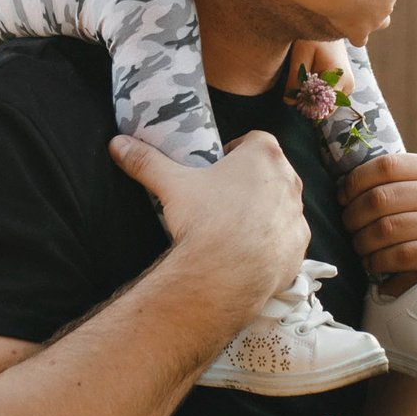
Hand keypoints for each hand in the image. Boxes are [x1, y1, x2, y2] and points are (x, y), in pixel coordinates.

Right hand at [109, 130, 309, 309]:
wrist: (226, 274)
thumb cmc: (205, 220)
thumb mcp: (171, 185)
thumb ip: (146, 161)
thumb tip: (117, 144)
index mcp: (264, 155)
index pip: (255, 140)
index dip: (237, 151)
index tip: (219, 167)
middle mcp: (288, 181)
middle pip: (271, 172)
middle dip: (251, 181)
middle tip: (223, 198)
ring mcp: (297, 215)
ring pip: (281, 205)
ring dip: (264, 211)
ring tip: (234, 227)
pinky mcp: (299, 247)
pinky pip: (287, 238)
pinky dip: (272, 242)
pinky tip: (248, 252)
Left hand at [340, 153, 416, 282]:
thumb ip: (407, 186)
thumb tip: (350, 183)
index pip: (387, 165)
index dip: (355, 181)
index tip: (343, 197)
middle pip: (380, 198)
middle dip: (353, 216)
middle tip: (349, 229)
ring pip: (386, 228)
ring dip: (363, 243)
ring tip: (362, 250)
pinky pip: (401, 255)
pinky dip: (379, 263)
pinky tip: (375, 267)